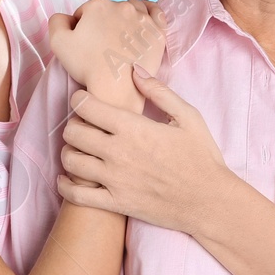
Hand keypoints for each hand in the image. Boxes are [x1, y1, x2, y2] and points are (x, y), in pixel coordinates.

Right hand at [48, 0, 166, 98]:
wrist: (115, 87)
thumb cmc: (87, 66)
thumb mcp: (58, 42)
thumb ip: (57, 20)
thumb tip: (68, 18)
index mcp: (98, 5)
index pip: (86, 12)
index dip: (82, 28)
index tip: (85, 43)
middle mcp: (123, 6)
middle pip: (108, 10)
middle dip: (103, 22)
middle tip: (102, 44)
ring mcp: (143, 18)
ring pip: (132, 8)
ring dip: (125, 17)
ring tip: (121, 34)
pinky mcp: (157, 32)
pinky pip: (155, 12)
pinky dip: (149, 13)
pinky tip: (143, 20)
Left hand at [53, 69, 235, 235]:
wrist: (209, 200)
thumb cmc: (201, 157)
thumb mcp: (188, 116)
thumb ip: (159, 91)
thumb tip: (135, 70)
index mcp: (133, 128)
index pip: (86, 107)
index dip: (79, 99)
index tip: (84, 100)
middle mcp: (118, 152)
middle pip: (73, 133)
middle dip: (74, 125)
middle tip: (84, 126)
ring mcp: (114, 180)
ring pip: (70, 161)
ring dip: (69, 152)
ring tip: (79, 150)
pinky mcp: (115, 203)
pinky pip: (77, 196)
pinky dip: (66, 186)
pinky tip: (68, 179)